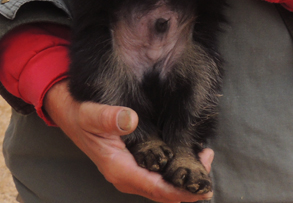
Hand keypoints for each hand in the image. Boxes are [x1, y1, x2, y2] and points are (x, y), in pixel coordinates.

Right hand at [44, 80, 213, 202]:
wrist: (70, 114)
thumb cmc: (81, 115)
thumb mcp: (92, 114)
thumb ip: (109, 118)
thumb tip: (130, 119)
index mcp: (120, 169)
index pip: (156, 189)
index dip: (181, 191)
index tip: (202, 188)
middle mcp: (127, 175)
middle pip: (164, 192)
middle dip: (189, 185)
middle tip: (209, 161)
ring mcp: (131, 171)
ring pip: (163, 185)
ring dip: (184, 177)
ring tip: (205, 157)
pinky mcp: (134, 163)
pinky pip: (158, 174)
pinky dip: (175, 168)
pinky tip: (188, 153)